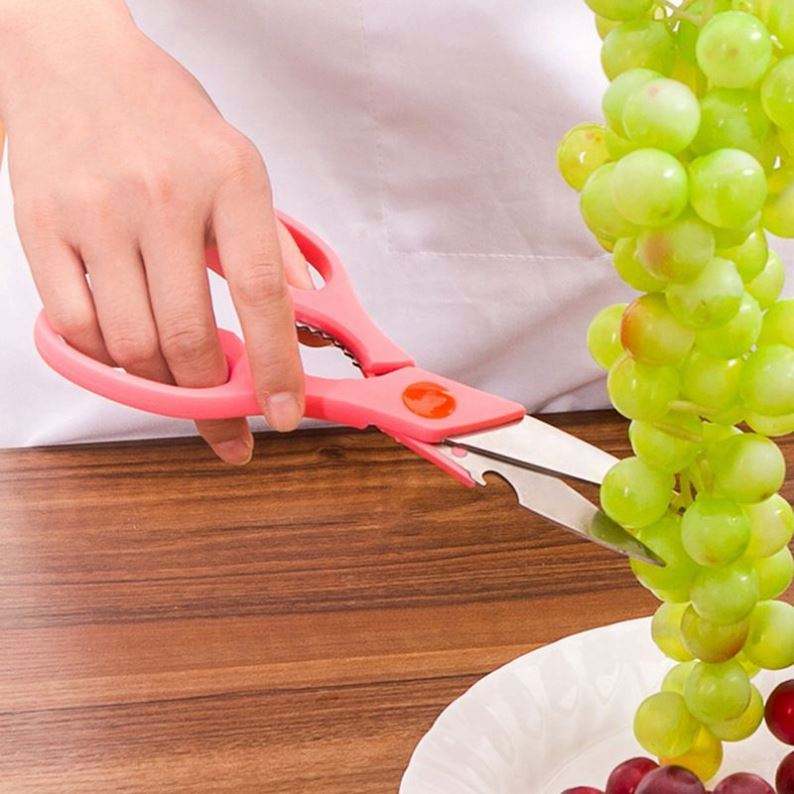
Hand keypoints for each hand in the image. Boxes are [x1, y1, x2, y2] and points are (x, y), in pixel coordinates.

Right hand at [0, 0, 309, 463]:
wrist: (75, 61)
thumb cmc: (166, 117)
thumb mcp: (240, 166)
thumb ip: (275, 247)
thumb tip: (307, 320)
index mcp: (229, 180)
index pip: (262, 295)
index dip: (277, 366)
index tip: (284, 413)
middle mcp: (163, 196)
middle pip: (189, 337)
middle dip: (211, 398)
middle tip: (225, 418)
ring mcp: (96, 213)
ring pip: (131, 344)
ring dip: (160, 383)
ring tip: (177, 377)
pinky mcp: (41, 227)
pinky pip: (75, 326)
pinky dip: (106, 357)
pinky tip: (127, 348)